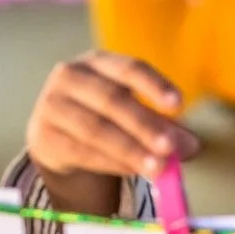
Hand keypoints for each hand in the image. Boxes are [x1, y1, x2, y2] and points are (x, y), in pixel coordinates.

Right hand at [26, 50, 200, 179]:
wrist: (56, 139)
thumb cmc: (104, 119)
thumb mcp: (133, 115)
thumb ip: (162, 127)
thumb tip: (191, 146)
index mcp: (99, 62)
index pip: (129, 68)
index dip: (154, 85)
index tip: (179, 105)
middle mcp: (71, 76)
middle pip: (112, 100)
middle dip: (145, 125)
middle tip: (171, 147)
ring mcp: (52, 105)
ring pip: (96, 129)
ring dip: (130, 150)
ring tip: (157, 168)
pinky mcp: (43, 136)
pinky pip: (82, 151)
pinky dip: (111, 163)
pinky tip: (134, 171)